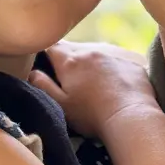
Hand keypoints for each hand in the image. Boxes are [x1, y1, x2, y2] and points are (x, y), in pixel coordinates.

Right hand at [29, 41, 157, 139]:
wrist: (131, 117)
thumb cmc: (92, 115)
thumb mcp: (61, 105)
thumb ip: (43, 85)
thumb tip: (32, 72)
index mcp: (70, 62)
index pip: (52, 46)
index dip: (46, 51)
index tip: (44, 60)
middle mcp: (91, 53)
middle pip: (74, 48)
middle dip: (68, 58)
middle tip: (67, 76)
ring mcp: (113, 56)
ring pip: (95, 54)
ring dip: (90, 63)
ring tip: (91, 82)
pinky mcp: (131, 64)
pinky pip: (116, 62)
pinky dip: (111, 70)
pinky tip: (114, 86)